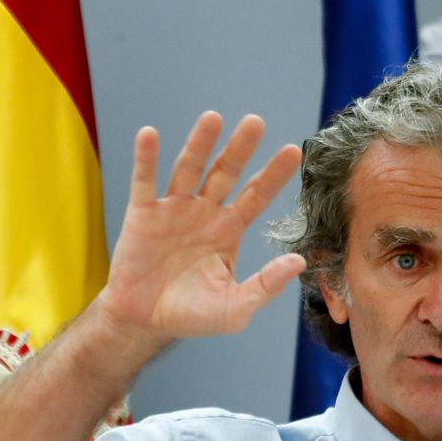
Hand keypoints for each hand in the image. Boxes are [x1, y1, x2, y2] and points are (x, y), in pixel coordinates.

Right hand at [94, 112, 305, 346]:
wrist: (143, 322)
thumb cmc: (191, 315)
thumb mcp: (235, 308)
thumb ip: (266, 286)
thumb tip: (299, 261)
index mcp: (229, 230)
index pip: (256, 195)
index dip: (273, 175)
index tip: (293, 151)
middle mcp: (204, 212)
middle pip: (225, 173)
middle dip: (240, 148)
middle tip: (256, 122)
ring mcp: (173, 209)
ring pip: (188, 169)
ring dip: (199, 144)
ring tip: (213, 118)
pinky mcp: (142, 214)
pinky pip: (144, 181)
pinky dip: (146, 158)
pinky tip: (149, 134)